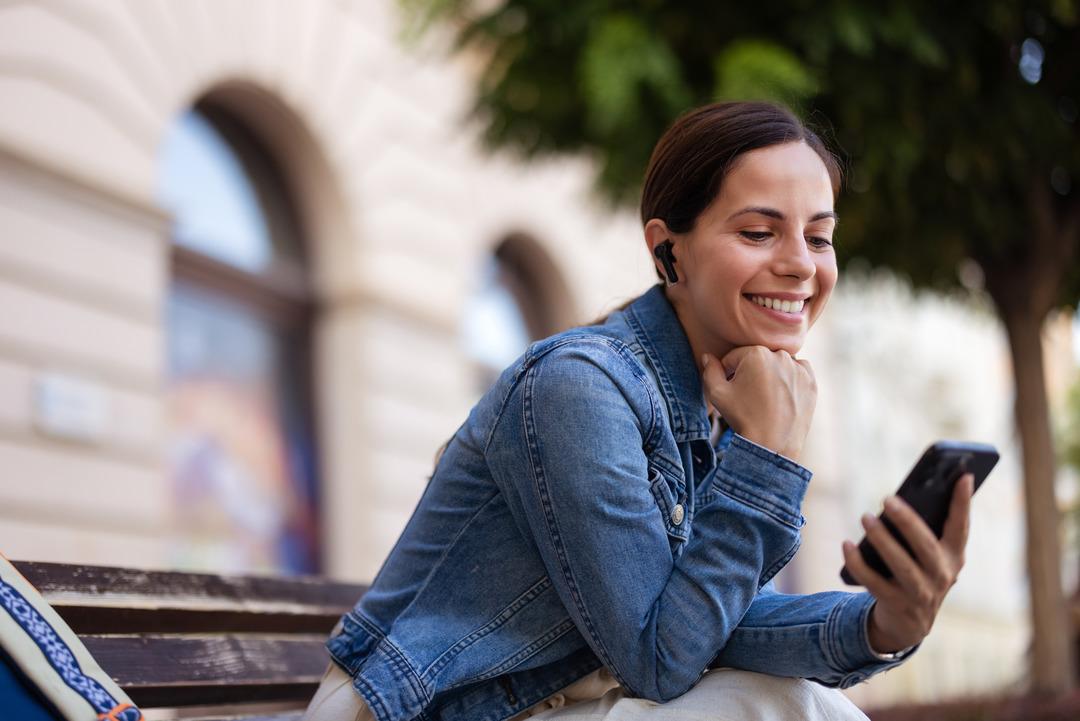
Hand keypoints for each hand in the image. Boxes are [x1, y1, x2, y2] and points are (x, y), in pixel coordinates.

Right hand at [701, 346, 816, 460]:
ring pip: (777, 364)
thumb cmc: (743, 417)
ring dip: (770, 374)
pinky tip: (781, 396)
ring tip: (765, 397)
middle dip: (750, 372)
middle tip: (748, 395)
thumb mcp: (717, 394)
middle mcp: (780, 355)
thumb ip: (710, 370)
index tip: (731, 389)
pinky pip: (797, 372)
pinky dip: (790, 379)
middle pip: (757, 359)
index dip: (728, 373)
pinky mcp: (811, 382)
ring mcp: (798, 368)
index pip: (735, 357)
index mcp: (756, 353)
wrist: (772, 445)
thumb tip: (708, 356)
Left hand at [841, 473, 973, 652]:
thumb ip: (922, 531)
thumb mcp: (928, 556)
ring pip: (901, 565)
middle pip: (925, 546)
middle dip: (907, 522)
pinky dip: (858, 563)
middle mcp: (942, 576)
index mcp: (953, 557)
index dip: (963, 502)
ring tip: (865, 517)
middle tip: (888, 499)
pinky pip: (873, 582)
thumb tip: (899, 499)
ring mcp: (921, 594)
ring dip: (882, 540)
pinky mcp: (897, 605)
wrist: (910, 623)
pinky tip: (847, 544)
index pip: (961, 527)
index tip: (963, 475)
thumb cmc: (917, 574)